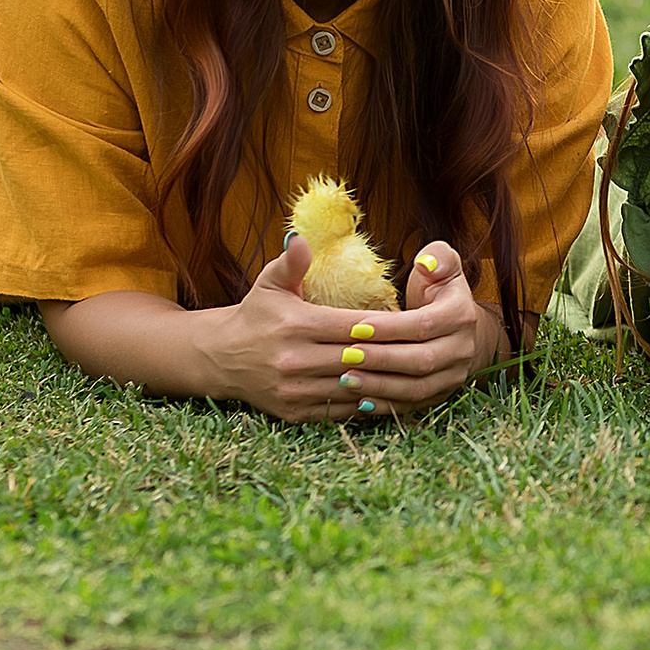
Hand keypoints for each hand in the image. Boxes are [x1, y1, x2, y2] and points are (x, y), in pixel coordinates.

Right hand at [196, 234, 474, 423]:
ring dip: (384, 382)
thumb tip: (301, 237)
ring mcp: (295, 390)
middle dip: (394, 354)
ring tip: (415, 374)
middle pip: (359, 357)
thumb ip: (291, 262)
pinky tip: (388, 394)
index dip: (387, 325)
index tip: (416, 321)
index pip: (355, 326)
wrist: (221, 358)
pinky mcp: (294, 413)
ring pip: (353, 387)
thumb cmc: (256, 314)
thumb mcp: (270, 283)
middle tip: (427, 348)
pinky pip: (339, 410)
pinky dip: (364, 403)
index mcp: (297, 325)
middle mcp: (295, 360)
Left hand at [343, 238, 503, 417]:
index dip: (391, 327)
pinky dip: (385, 405)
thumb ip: (437, 256)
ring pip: (417, 388)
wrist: (455, 327)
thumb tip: (427, 262)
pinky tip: (359, 400)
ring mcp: (454, 376)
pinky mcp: (440, 395)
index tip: (356, 326)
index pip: (424, 324)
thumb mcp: (442, 265)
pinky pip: (412, 405)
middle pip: (422, 360)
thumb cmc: (437, 291)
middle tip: (345, 355)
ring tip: (346, 380)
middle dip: (381, 359)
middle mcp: (463, 348)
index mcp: (461, 314)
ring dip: (380, 386)